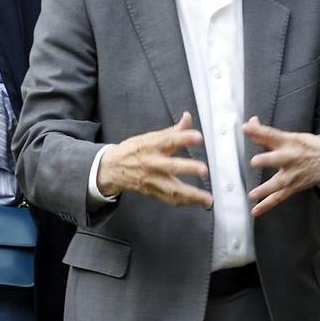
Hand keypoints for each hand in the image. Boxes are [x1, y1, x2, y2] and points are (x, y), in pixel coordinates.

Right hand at [96, 111, 212, 207]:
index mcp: (151, 145)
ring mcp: (152, 180)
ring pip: (172, 189)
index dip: (184, 137)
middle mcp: (152, 163)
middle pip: (171, 166)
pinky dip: (185, 202)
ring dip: (191, 195)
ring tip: (208, 199)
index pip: (168, 140)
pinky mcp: (152, 192)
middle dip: (188, 168)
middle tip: (204, 170)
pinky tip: (198, 203)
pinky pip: (170, 200)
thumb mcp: (150, 137)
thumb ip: (173, 130)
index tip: (198, 137)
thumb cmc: (133, 151)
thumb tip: (188, 117)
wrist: (112, 169)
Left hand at [244, 117, 319, 216]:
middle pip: (278, 159)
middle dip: (267, 160)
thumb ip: (266, 133)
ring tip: (252, 195)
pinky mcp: (293, 187)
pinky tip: (255, 212)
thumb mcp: (290, 136)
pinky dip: (267, 205)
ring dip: (266, 189)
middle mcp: (291, 158)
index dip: (259, 131)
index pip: (272, 135)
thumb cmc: (306, 147)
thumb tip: (248, 124)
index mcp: (289, 142)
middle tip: (254, 162)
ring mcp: (292, 175)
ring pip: (279, 182)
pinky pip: (279, 198)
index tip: (246, 127)